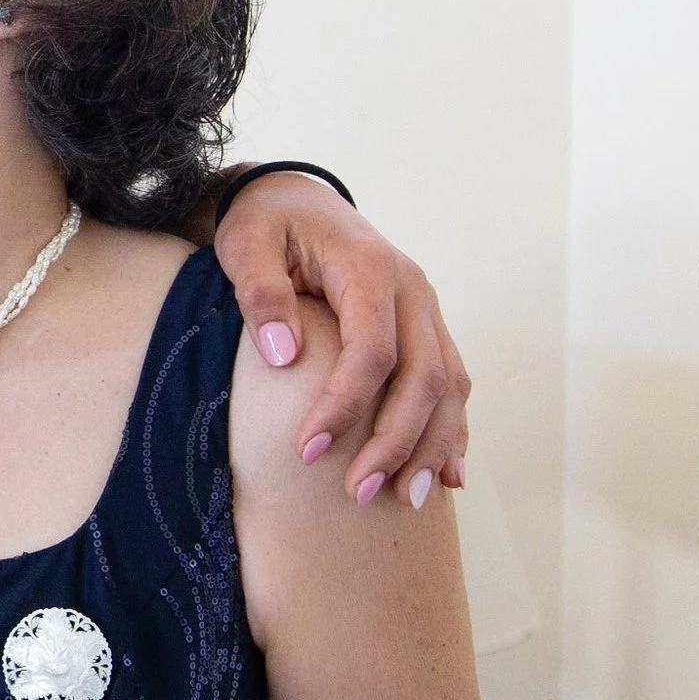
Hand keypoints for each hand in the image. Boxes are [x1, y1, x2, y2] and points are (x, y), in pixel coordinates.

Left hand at [212, 172, 469, 506]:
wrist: (296, 199)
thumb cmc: (265, 223)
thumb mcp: (245, 244)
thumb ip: (261, 293)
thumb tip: (283, 356)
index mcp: (369, 268)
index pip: (372, 350)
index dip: (345, 405)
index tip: (307, 451)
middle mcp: (412, 291)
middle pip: (423, 377)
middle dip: (394, 442)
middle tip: (357, 493)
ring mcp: (426, 310)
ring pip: (449, 387)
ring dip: (431, 446)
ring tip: (405, 500)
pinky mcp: (427, 328)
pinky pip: (453, 383)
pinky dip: (451, 431)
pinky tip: (445, 477)